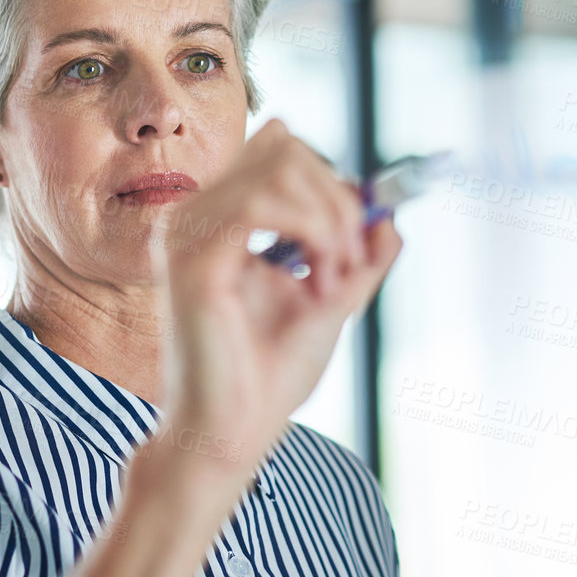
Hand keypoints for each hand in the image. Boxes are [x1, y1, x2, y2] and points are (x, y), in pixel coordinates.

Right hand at [151, 118, 400, 473]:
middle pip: (283, 144)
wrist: (233, 432)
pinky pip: (260, 202)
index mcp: (219, 219)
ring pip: (278, 165)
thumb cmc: (269, 375)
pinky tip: (317, 276)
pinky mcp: (192, 259)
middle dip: (338, 196)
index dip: (331, 177)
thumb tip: (389, 216)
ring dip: (329, 217)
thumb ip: (359, 254)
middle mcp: (195, 216)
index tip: (356, 237)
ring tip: (334, 277)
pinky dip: (310, 229)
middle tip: (350, 262)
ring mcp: (187, 233)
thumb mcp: (331, 299)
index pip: (278, 146)